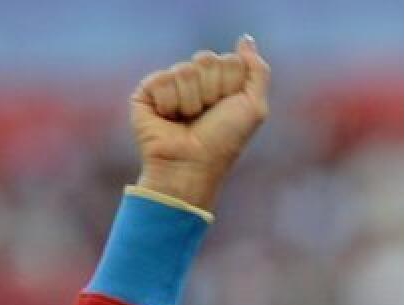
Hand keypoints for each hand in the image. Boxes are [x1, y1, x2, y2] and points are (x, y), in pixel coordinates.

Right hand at [129, 35, 270, 210]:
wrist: (191, 165)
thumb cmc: (224, 142)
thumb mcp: (254, 107)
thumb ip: (256, 71)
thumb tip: (245, 39)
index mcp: (221, 83)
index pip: (230, 60)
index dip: (231, 86)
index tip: (227, 109)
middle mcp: (196, 82)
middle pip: (207, 58)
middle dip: (212, 90)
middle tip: (207, 115)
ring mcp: (171, 85)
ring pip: (184, 69)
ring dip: (192, 100)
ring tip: (187, 120)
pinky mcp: (147, 92)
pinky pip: (162, 79)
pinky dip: (170, 103)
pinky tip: (168, 119)